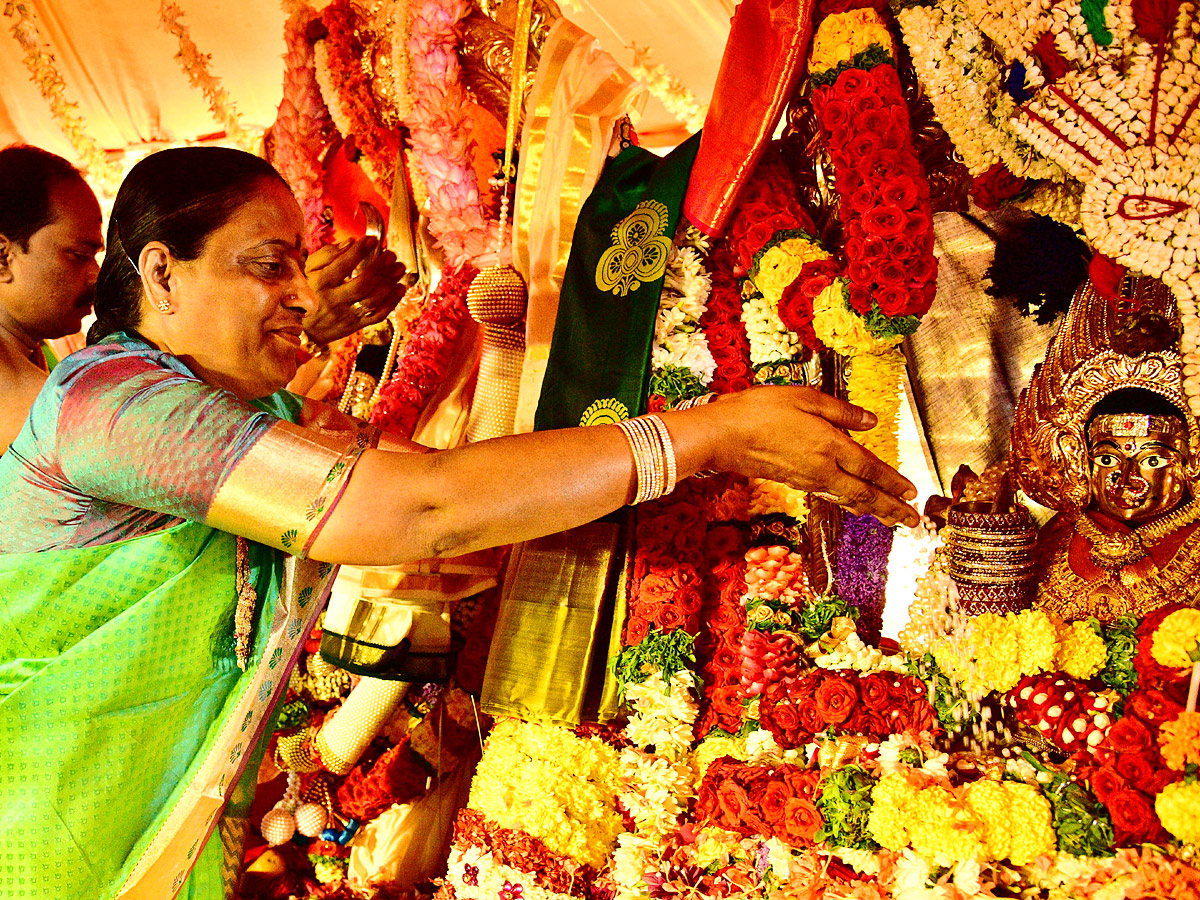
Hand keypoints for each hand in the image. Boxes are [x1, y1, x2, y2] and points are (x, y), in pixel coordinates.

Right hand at [303, 237, 414, 344]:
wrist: (304, 329)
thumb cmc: (307, 292)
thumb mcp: (307, 271)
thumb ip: (326, 255)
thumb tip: (350, 242)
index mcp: (320, 284)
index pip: (342, 266)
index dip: (359, 252)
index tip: (371, 239)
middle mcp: (334, 300)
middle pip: (362, 284)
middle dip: (379, 268)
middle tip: (391, 254)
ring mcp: (347, 315)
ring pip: (373, 300)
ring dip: (390, 283)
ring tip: (400, 267)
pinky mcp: (357, 325)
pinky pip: (378, 315)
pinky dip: (392, 302)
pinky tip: (400, 287)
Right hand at [703, 386, 919, 527]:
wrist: (722, 436)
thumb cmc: (759, 411)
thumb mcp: (805, 398)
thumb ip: (841, 411)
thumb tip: (870, 420)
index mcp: (830, 446)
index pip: (870, 468)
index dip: (894, 481)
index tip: (913, 493)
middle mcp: (822, 469)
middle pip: (864, 494)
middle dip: (891, 508)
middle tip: (913, 522)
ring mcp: (806, 479)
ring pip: (848, 498)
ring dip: (872, 509)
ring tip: (890, 518)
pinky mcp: (792, 482)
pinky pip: (830, 495)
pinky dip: (848, 501)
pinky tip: (852, 502)